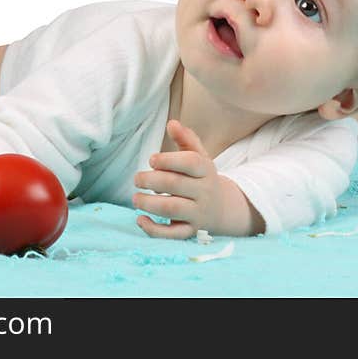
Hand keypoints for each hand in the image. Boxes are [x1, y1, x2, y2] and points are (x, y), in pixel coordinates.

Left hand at [132, 119, 226, 238]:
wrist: (222, 208)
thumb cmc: (201, 178)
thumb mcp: (199, 157)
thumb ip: (186, 139)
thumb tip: (172, 123)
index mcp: (206, 170)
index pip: (190, 162)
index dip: (169, 159)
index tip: (151, 159)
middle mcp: (204, 192)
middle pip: (176, 184)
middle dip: (152, 180)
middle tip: (137, 178)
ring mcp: (198, 213)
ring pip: (172, 209)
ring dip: (149, 204)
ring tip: (136, 198)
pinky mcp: (191, 231)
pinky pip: (172, 234)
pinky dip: (154, 229)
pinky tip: (140, 220)